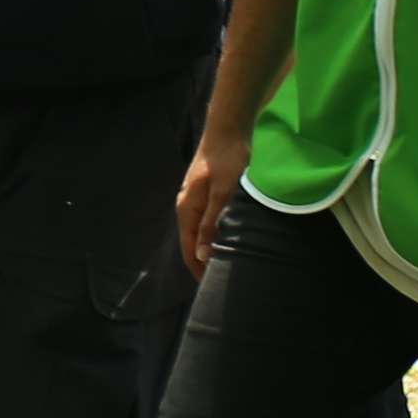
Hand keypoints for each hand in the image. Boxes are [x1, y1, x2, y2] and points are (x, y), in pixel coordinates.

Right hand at [174, 119, 252, 272]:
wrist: (230, 128)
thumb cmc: (228, 158)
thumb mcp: (223, 193)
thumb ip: (212, 223)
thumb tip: (203, 254)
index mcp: (187, 208)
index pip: (189, 249)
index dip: (199, 270)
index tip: (212, 289)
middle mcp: (188, 206)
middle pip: (193, 243)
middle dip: (205, 263)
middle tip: (224, 282)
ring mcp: (197, 199)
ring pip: (201, 233)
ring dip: (212, 249)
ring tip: (228, 266)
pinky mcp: (208, 193)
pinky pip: (209, 222)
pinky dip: (217, 235)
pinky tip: (230, 239)